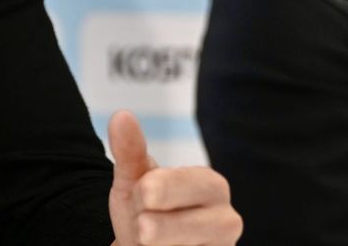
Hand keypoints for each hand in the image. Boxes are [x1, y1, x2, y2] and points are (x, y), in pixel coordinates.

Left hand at [107, 110, 241, 245]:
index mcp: (212, 186)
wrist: (146, 244)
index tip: (143, 193)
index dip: (157, 189)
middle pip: (192, 226)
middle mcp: (227, 222)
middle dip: (156, 226)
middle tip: (142, 227)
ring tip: (146, 241)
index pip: (187, 184)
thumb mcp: (135, 180)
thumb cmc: (146, 208)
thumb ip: (130, 151)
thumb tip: (121, 115)